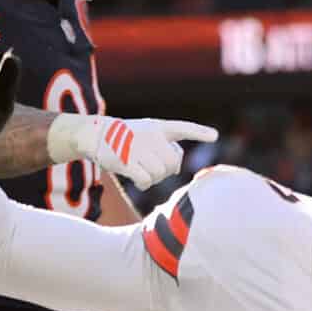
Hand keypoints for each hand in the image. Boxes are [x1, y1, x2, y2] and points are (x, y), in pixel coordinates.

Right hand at [50, 114, 219, 189]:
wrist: (96, 135)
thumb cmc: (127, 138)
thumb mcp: (148, 134)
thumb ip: (165, 147)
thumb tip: (176, 168)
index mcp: (159, 127)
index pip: (182, 128)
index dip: (199, 132)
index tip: (214, 136)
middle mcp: (150, 135)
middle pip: (172, 164)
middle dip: (166, 171)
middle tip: (152, 166)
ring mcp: (138, 147)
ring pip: (159, 174)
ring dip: (152, 178)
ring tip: (140, 168)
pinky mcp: (126, 160)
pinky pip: (146, 180)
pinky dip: (143, 183)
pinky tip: (136, 178)